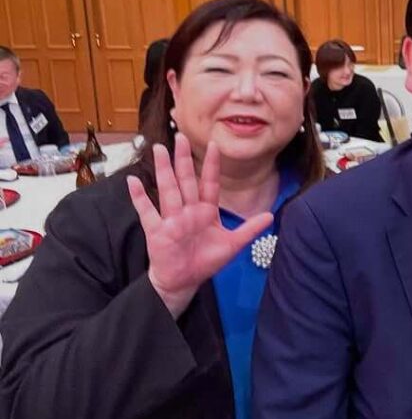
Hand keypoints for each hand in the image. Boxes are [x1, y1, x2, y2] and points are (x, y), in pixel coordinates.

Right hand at [127, 134, 272, 318]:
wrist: (183, 282)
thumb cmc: (205, 261)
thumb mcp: (232, 245)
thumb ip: (249, 230)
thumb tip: (270, 216)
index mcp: (206, 211)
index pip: (210, 183)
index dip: (212, 165)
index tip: (215, 145)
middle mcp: (188, 210)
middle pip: (186, 180)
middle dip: (184, 159)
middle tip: (181, 136)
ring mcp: (171, 219)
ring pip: (168, 189)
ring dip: (163, 170)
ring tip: (158, 149)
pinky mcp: (157, 231)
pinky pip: (147, 212)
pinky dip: (139, 197)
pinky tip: (133, 181)